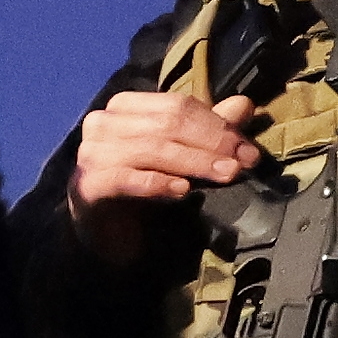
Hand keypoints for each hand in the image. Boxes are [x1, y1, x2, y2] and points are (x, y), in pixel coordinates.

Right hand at [67, 86, 264, 265]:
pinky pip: (128, 179)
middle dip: (212, 143)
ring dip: (195, 162)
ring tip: (226, 174)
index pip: (177, 105)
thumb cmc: (141, 188)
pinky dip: (159, 183)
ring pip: (153, 149)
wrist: (104, 232)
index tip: (248, 148)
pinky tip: (183, 190)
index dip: (217, 124)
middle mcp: (103, 122)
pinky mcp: (88, 184)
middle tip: (244, 162)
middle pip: (168, 124)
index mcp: (125, 106)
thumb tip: (244, 105)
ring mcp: (92, 152)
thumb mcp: (180, 156)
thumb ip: (208, 130)